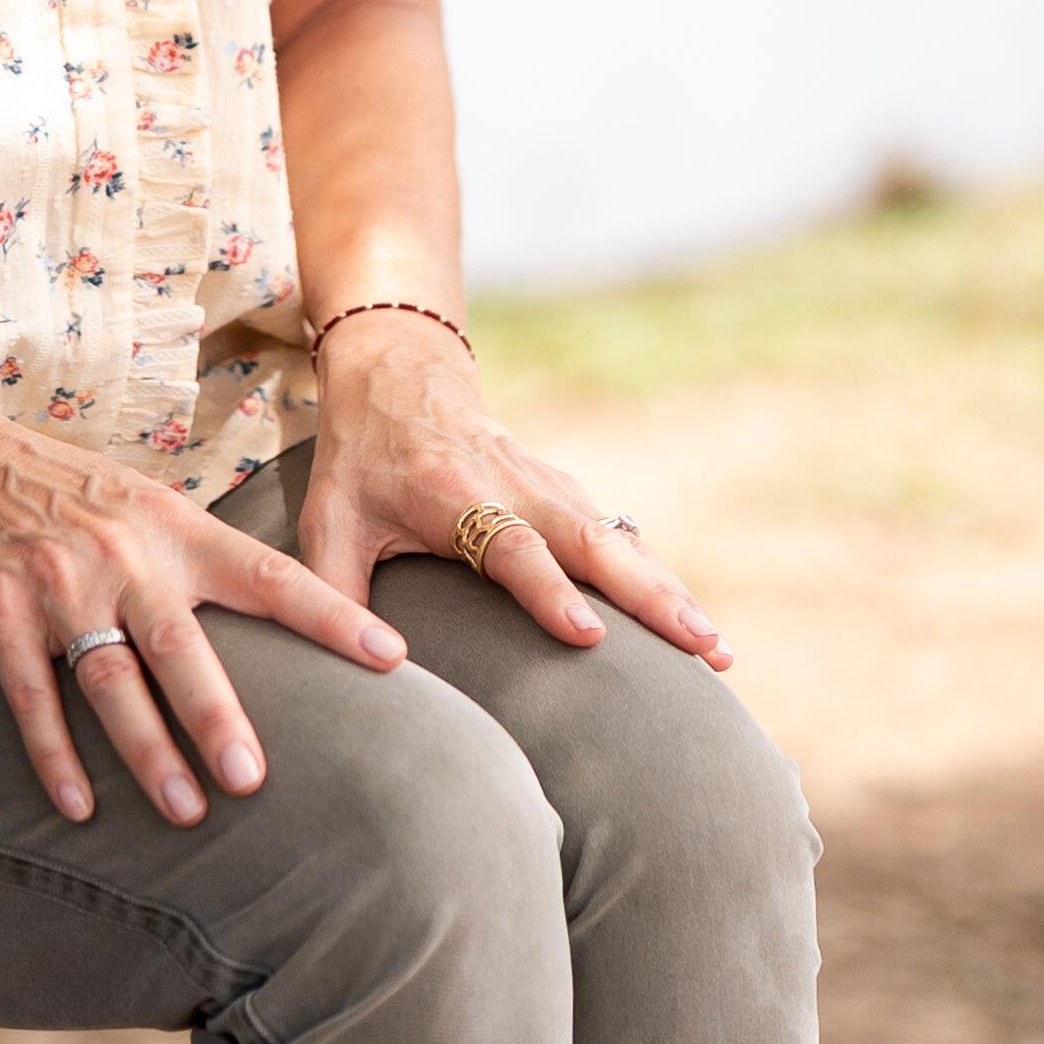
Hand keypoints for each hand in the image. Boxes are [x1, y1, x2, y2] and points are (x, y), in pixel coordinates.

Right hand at [0, 351, 406, 827]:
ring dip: (147, 752)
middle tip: (255, 779)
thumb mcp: (139, 502)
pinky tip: (78, 807)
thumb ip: (195, 557)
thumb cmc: (58, 489)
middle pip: (181, 645)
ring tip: (186, 811)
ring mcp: (56, 583)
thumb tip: (274, 614)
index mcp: (172, 525)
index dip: (331, 616)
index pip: (267, 574)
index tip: (390, 658)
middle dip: (218, 715)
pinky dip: (54, 757)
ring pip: (110, 681)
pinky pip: (31, 696)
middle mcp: (121, 552)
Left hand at [296, 312, 729, 669]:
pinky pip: (621, 538)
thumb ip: (335, 593)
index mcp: (454, 492)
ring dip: (670, 593)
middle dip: (649, 596)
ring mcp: (550, 486)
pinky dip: (659, 578)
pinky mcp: (568, 493)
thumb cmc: (360, 460)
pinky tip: (692, 624)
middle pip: (593, 542)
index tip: (587, 635)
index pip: (510, 546)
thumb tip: (356, 667)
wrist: (400, 376)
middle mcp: (516, 486)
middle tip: (699, 647)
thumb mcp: (328, 520)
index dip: (548, 590)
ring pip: (621, 540)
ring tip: (715, 650)